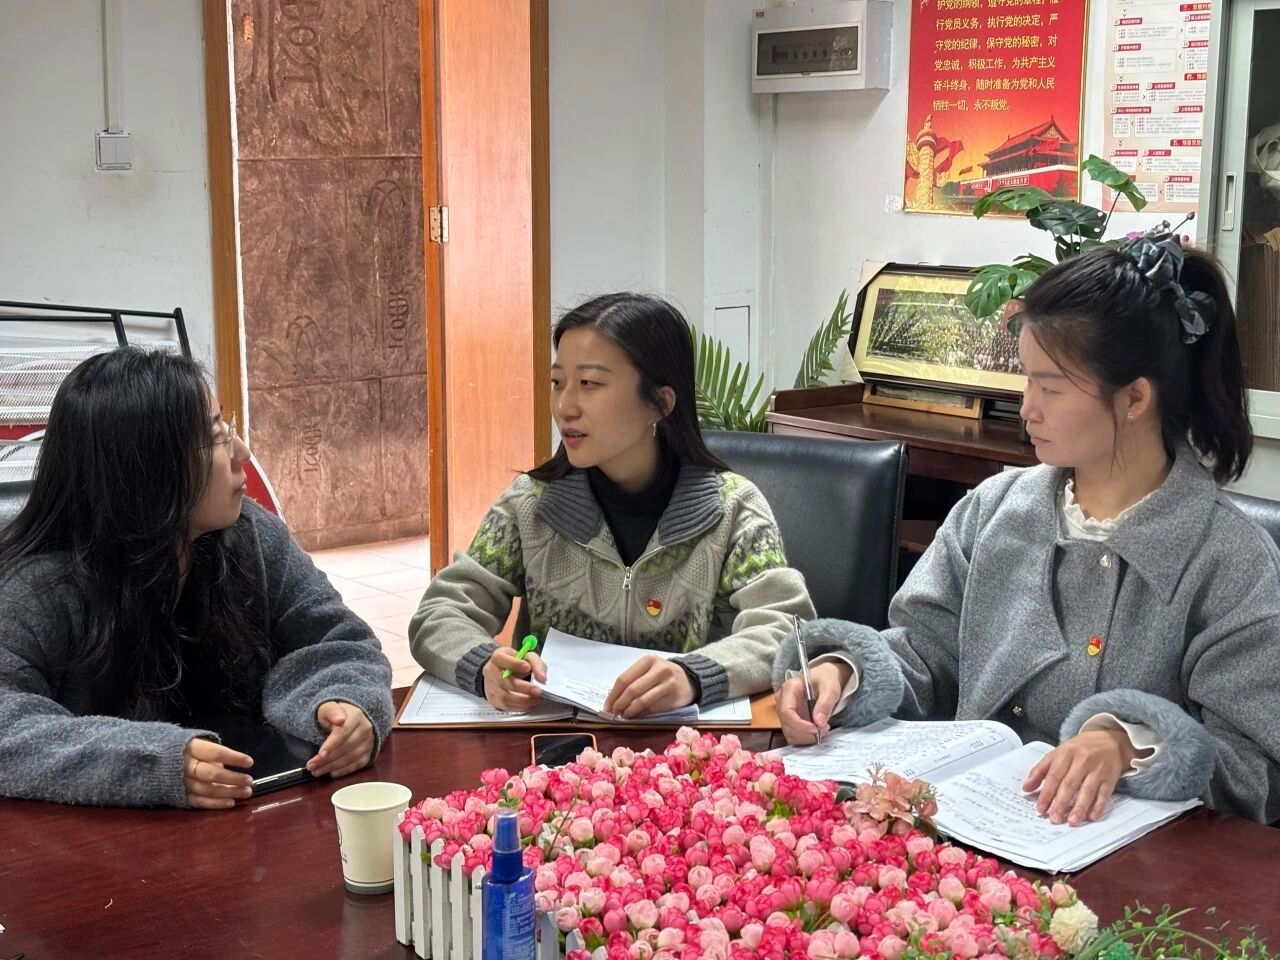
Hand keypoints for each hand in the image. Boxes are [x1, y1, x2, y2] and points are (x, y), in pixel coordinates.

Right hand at [184, 737, 253, 809]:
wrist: (150, 760)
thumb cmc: (181, 749)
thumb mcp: (195, 744)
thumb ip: (212, 754)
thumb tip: (229, 767)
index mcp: (190, 748)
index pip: (215, 753)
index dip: (233, 757)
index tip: (250, 762)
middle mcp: (184, 766)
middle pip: (211, 774)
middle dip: (232, 778)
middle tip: (249, 780)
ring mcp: (179, 783)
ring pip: (206, 790)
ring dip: (228, 792)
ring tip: (246, 792)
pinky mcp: (177, 796)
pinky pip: (198, 802)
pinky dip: (215, 804)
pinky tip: (230, 803)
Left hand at [308, 702, 375, 777]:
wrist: (351, 718)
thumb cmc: (336, 715)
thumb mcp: (329, 708)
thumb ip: (332, 711)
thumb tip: (340, 719)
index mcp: (356, 716)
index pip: (343, 732)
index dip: (331, 745)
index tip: (320, 754)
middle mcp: (365, 729)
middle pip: (346, 747)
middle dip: (327, 759)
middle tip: (311, 766)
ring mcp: (369, 742)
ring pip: (351, 758)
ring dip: (333, 766)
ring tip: (317, 771)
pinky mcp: (369, 752)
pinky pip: (358, 765)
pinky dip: (344, 770)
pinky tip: (332, 772)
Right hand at [483, 647, 547, 710]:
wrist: (503, 672)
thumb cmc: (516, 663)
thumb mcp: (527, 657)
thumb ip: (536, 664)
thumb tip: (542, 678)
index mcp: (497, 657)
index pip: (500, 658)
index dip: (514, 664)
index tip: (528, 668)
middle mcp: (490, 672)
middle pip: (503, 681)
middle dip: (523, 688)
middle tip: (538, 691)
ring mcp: (490, 687)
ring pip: (504, 696)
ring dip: (523, 700)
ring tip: (537, 699)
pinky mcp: (493, 700)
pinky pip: (505, 706)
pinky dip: (520, 707)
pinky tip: (530, 704)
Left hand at [603, 655, 695, 718]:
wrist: (689, 679)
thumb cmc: (662, 675)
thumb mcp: (648, 670)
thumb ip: (632, 681)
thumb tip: (611, 699)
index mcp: (647, 660)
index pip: (624, 678)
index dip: (613, 694)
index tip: (606, 706)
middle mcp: (658, 669)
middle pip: (632, 690)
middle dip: (619, 704)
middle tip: (613, 714)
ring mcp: (668, 682)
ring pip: (642, 701)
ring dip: (630, 711)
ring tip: (624, 716)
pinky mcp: (673, 696)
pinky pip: (653, 708)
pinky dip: (641, 714)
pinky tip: (636, 716)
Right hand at [777, 661, 850, 745]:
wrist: (825, 678)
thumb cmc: (826, 679)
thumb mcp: (830, 688)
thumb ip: (825, 704)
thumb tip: (819, 722)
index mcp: (789, 688)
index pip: (787, 712)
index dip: (800, 724)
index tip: (816, 729)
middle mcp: (782, 700)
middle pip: (787, 725)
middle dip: (806, 733)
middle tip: (825, 729)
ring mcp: (784, 711)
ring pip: (789, 733)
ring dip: (807, 737)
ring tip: (823, 730)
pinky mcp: (789, 720)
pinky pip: (793, 735)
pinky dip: (805, 738)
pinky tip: (817, 731)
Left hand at [1023, 729, 1142, 825]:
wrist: (1110, 741)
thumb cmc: (1080, 749)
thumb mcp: (1058, 753)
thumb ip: (1041, 770)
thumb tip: (1026, 788)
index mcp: (1066, 753)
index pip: (1054, 775)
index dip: (1046, 793)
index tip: (1040, 808)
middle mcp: (1082, 760)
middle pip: (1069, 784)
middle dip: (1061, 803)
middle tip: (1054, 818)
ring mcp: (1097, 770)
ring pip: (1087, 790)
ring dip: (1079, 808)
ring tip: (1071, 822)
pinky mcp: (1110, 778)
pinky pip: (1104, 794)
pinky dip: (1098, 806)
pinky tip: (1091, 817)